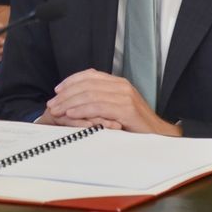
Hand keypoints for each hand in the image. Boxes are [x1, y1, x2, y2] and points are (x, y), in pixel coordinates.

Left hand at [39, 69, 179, 135]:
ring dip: (69, 102)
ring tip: (57, 110)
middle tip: (52, 103)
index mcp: (118, 82)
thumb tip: (76, 99)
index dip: (71, 81)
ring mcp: (124, 96)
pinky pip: (98, 106)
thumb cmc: (135, 124)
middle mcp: (121, 86)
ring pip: (89, 94)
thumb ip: (101, 100)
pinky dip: (81, 110)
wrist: (159, 136)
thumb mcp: (116, 107)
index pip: (90, 75)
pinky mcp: (126, 109)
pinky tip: (71, 114)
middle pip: (86, 84)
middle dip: (66, 94)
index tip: (57, 90)